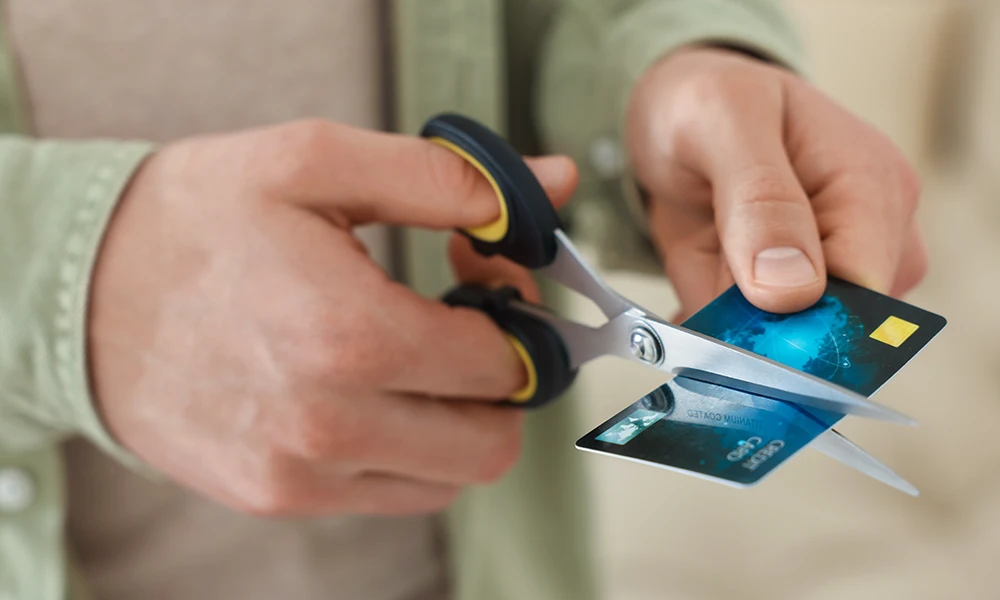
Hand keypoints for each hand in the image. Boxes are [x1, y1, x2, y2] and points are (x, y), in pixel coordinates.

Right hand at [88, 120, 576, 515]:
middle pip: (491, 442)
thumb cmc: (193, 221)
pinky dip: (406, 448)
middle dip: (499, 381)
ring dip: (456, 418)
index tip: (483, 280)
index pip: (503, 364)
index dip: (515, 315)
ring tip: (408, 354)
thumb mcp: (316, 163)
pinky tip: (367, 388)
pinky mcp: (276, 498)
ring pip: (449, 478)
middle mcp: (330, 425)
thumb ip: (447, 180)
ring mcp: (300, 475)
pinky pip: (391, 494)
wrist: (76, 292)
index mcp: (348, 335)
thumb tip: (546, 187)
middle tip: (462, 325)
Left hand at [626, 47, 926, 319]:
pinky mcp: (790, 301)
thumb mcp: (723, 121)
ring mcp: (834, 277)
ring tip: (699, 255)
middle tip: (704, 269)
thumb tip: (794, 289)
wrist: (678, 118)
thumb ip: (760, 198)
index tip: (736, 315)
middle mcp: (870, 241)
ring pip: (779, 348)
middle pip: (825, 334)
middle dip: (750, 325)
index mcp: (873, 189)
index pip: (864, 297)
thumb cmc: (709, 102)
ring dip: (722, 326)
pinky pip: (749, 346)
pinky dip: (711, 331)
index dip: (800, 325)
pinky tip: (692, 288)